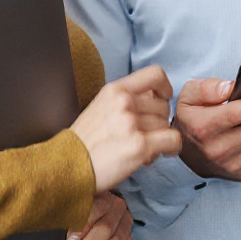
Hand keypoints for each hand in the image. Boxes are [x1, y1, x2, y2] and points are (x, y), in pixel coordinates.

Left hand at [58, 191, 132, 239]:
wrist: (100, 208)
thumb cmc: (79, 208)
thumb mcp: (71, 204)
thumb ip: (65, 212)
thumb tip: (48, 228)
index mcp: (104, 195)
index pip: (95, 210)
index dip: (81, 230)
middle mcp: (118, 209)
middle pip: (104, 232)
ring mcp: (125, 227)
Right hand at [71, 65, 181, 192]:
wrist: (67, 164)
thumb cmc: (84, 140)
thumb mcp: (100, 106)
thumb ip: (124, 100)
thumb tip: (154, 102)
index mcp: (115, 90)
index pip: (155, 75)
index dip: (164, 87)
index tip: (163, 98)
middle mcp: (124, 102)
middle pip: (163, 106)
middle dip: (159, 122)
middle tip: (146, 135)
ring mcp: (132, 123)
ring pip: (167, 125)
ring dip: (161, 138)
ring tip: (144, 148)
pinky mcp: (139, 146)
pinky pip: (173, 140)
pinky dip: (173, 147)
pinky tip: (164, 152)